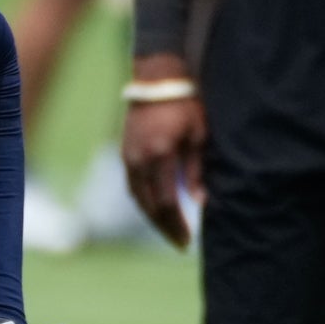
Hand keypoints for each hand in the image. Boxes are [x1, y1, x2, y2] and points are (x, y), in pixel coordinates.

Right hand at [120, 56, 206, 250]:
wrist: (156, 80)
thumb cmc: (185, 104)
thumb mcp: (198, 135)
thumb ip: (196, 169)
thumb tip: (199, 201)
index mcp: (160, 154)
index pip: (166, 201)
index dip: (177, 223)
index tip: (188, 240)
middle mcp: (139, 159)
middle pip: (149, 205)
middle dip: (165, 227)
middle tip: (180, 243)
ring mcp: (128, 156)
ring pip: (137, 198)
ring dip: (153, 217)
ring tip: (169, 230)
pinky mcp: (125, 153)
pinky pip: (132, 186)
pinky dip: (144, 202)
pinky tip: (156, 210)